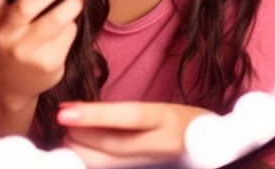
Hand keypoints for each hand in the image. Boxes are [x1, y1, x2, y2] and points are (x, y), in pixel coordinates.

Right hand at [0, 0, 82, 110]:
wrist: (10, 83)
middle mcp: (3, 36)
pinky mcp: (47, 65)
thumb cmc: (10, 38)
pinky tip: (66, 25)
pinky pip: (67, 35)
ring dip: (71, 4)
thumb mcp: (2, 19)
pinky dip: (71, 25)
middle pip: (26, 6)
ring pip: (55, 21)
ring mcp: (25, 53)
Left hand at [57, 101, 213, 167]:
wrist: (209, 149)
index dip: (94, 115)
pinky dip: (92, 160)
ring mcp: (154, 164)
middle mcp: (161, 144)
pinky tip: (83, 151)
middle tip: (64, 120)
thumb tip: (85, 114)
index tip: (65, 113)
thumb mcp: (161, 111)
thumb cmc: (180, 123)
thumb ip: (127, 116)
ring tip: (70, 135)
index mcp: (166, 118)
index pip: (127, 116)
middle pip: (112, 145)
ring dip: (82, 151)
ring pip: (107, 164)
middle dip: (80, 135)